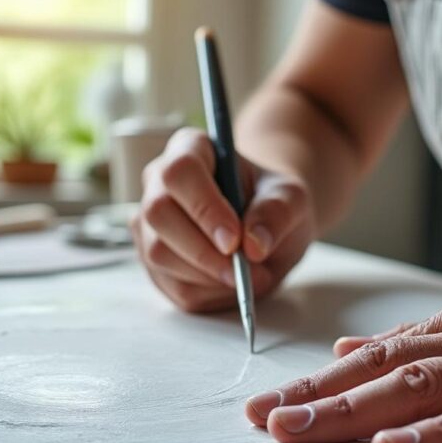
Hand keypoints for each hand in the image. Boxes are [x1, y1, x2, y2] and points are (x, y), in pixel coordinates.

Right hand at [131, 128, 315, 312]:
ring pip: (157, 253)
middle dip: (202, 251)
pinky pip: (169, 285)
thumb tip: (253, 244)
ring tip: (248, 276)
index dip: (204, 208)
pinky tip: (230, 283)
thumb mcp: (292, 198)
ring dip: (206, 276)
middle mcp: (159, 182)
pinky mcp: (153, 261)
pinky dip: (206, 293)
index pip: (180, 171)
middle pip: (158, 214)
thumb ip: (277, 212)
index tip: (234, 240)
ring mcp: (149, 223)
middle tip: (242, 270)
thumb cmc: (272, 202)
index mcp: (190, 148)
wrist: (265, 226)